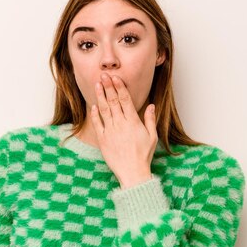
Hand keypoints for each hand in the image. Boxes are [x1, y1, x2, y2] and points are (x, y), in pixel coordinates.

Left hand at [90, 72, 157, 188]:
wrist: (132, 172)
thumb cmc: (143, 155)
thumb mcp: (152, 137)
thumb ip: (150, 120)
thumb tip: (151, 105)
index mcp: (133, 122)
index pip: (125, 100)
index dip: (119, 87)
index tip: (115, 77)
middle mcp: (120, 124)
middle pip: (113, 101)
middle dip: (108, 87)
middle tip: (104, 75)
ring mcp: (110, 131)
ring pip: (104, 109)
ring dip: (100, 96)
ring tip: (97, 84)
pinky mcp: (103, 139)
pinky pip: (97, 124)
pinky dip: (95, 114)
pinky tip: (93, 106)